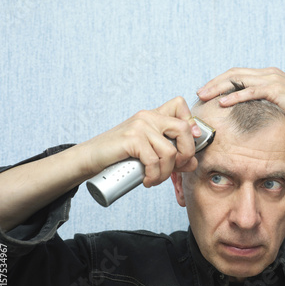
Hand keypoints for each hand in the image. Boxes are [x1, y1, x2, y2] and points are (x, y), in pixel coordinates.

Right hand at [79, 97, 201, 186]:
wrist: (91, 158)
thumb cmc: (121, 156)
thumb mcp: (150, 153)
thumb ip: (172, 156)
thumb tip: (193, 163)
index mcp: (154, 116)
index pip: (180, 104)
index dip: (191, 122)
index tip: (187, 143)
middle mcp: (148, 116)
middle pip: (184, 128)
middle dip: (186, 153)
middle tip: (175, 168)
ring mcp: (140, 126)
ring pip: (170, 151)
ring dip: (166, 173)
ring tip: (155, 179)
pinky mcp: (132, 138)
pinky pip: (154, 161)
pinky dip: (154, 176)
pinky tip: (147, 181)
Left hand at [197, 67, 284, 130]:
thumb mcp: (281, 102)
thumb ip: (266, 102)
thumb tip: (253, 112)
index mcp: (267, 75)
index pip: (238, 73)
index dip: (220, 81)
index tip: (207, 90)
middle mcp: (267, 73)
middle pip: (234, 73)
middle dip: (214, 82)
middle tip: (199, 92)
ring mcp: (272, 80)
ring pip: (238, 80)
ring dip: (219, 88)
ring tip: (205, 96)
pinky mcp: (276, 90)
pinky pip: (251, 92)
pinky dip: (235, 97)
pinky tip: (222, 102)